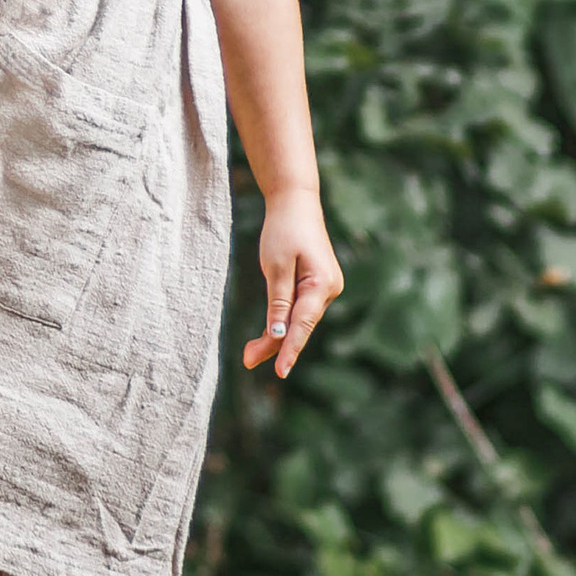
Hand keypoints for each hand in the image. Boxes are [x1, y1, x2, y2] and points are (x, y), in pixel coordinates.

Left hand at [244, 191, 341, 378]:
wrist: (295, 202)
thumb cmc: (284, 229)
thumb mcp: (276, 266)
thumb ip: (279, 302)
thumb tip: (279, 334)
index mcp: (322, 284)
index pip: (303, 324)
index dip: (290, 349)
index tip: (281, 372)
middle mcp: (329, 290)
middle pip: (300, 325)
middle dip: (275, 345)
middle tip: (246, 360)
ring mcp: (325, 289)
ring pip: (298, 320)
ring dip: (276, 336)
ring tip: (249, 353)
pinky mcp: (316, 286)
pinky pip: (298, 310)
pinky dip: (282, 321)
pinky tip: (267, 336)